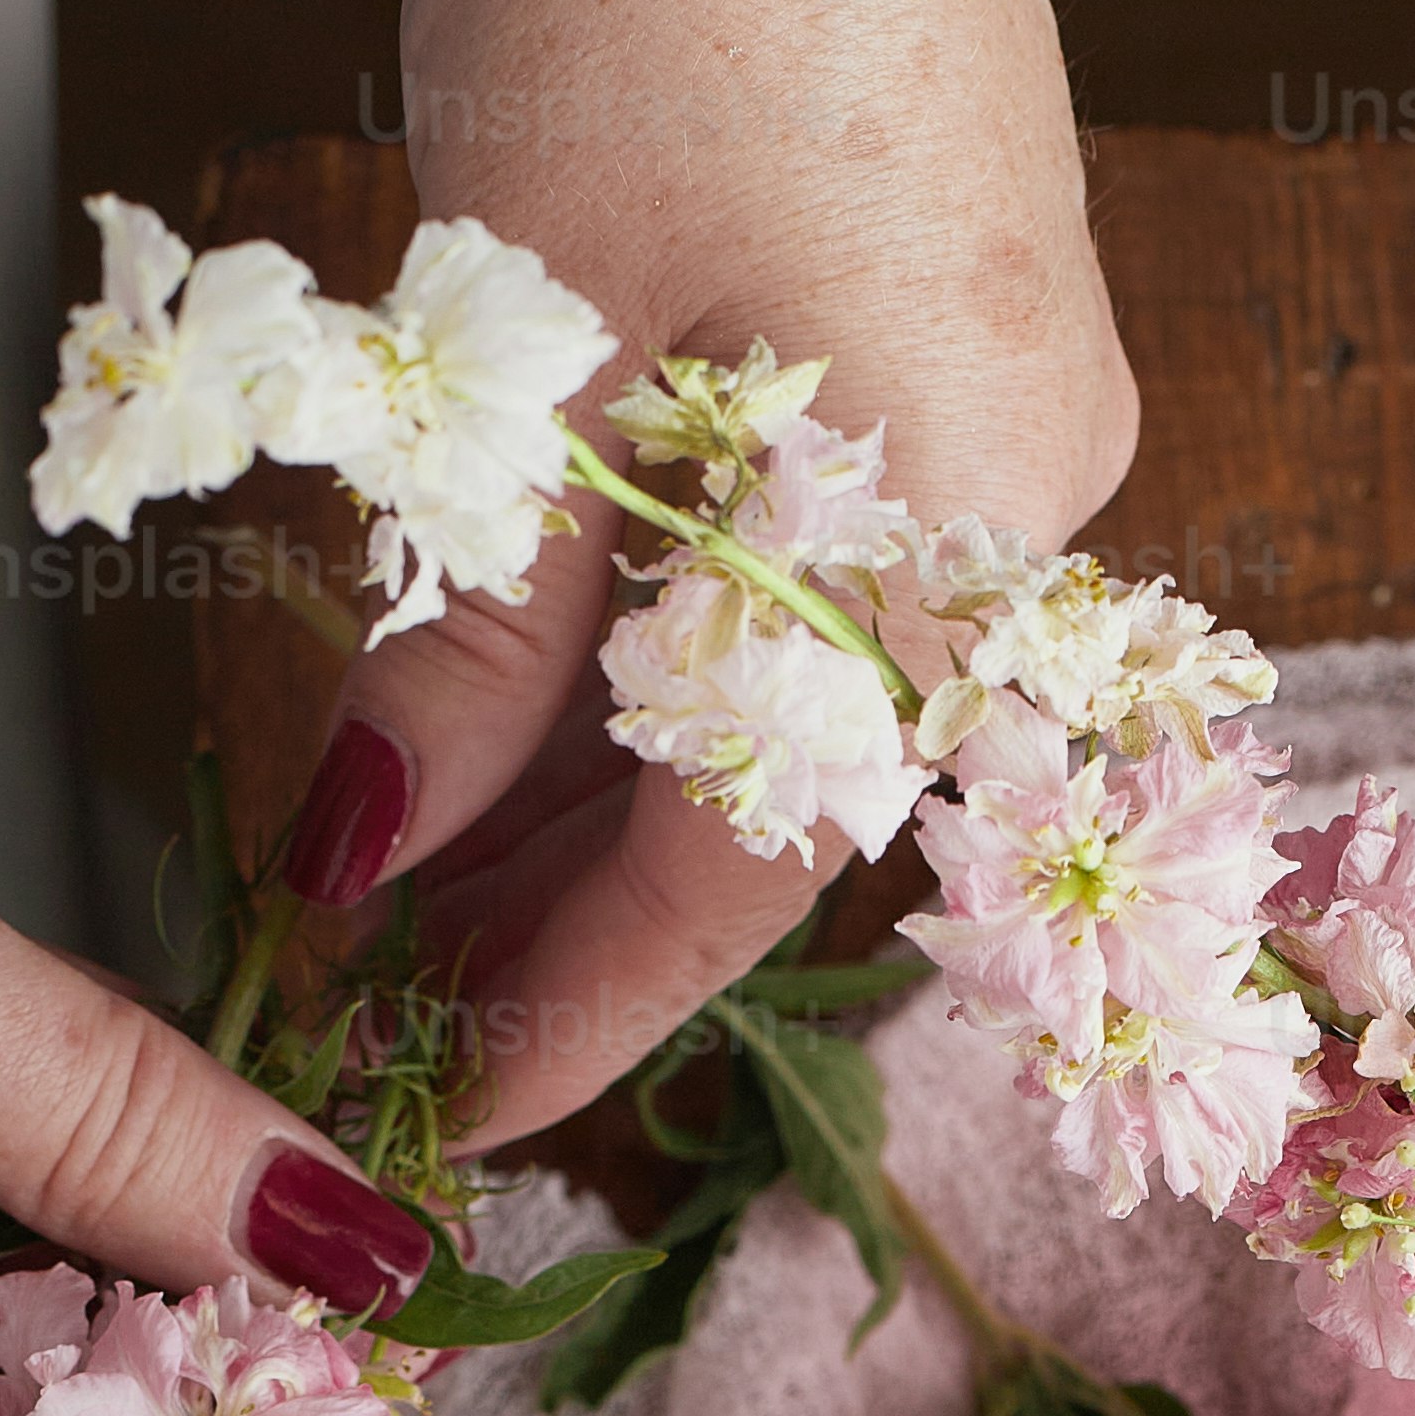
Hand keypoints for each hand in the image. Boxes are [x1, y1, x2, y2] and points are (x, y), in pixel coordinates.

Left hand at [308, 0, 1135, 1132]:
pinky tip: (540, 679)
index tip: (447, 1100)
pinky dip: (661, 641)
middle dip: (572, 914)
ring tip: (429, 871)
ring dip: (608, 786)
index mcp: (956, 544)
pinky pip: (810, 557)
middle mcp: (1027, 509)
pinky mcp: (964, 315)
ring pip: (786, 685)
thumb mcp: (529, 331)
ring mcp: (1011, 409)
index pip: (745, 879)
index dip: (577, 1010)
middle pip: (776, 797)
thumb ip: (476, 624)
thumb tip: (387, 839)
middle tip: (392, 1004)